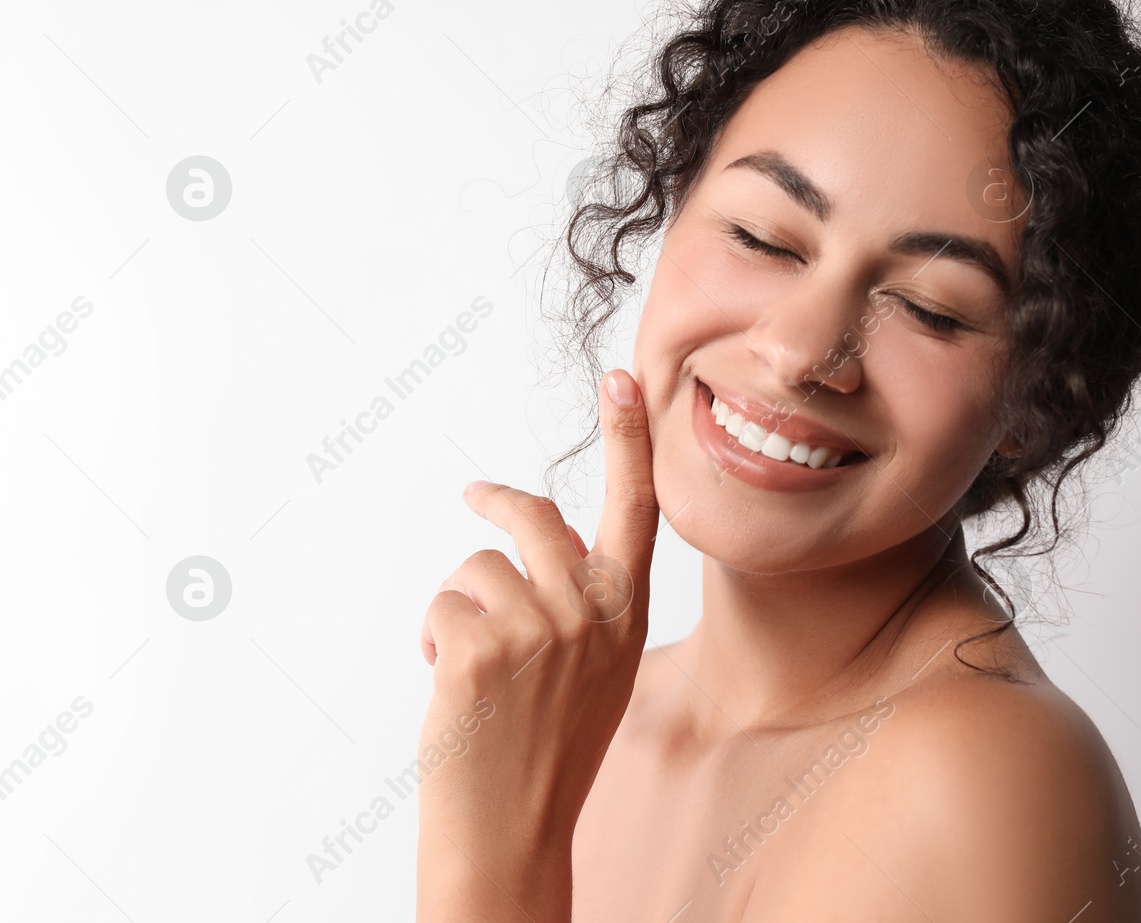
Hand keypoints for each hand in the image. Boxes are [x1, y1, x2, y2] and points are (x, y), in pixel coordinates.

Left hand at [415, 369, 657, 920]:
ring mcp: (540, 628)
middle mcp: (593, 612)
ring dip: (462, 606)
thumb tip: (543, 531)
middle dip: (495, 507)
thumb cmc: (547, 750)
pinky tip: (452, 685)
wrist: (512, 833)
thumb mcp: (596, 669)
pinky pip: (443, 603)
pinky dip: (435, 637)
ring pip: (477, 564)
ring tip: (473, 668)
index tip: (623, 378)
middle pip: (531, 516)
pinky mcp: (480, 645)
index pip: (635, 508)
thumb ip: (584, 599)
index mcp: (629, 614)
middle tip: (474, 497)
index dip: (628, 438)